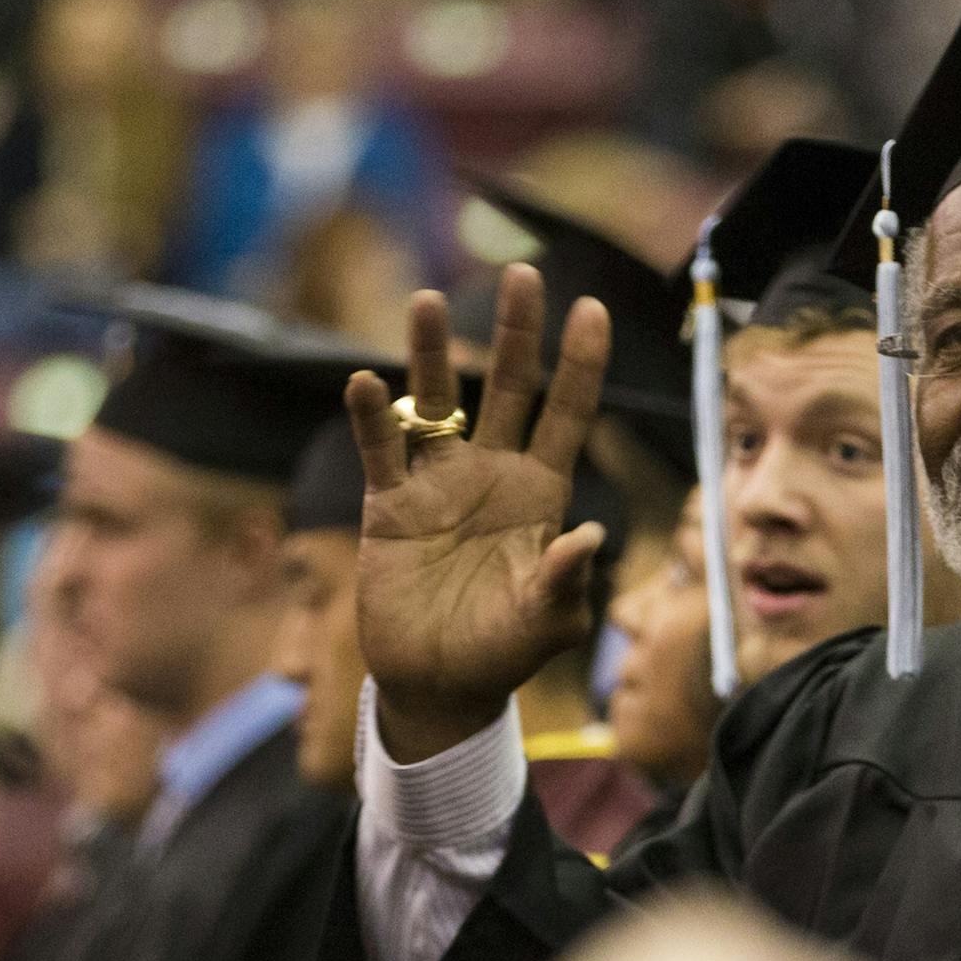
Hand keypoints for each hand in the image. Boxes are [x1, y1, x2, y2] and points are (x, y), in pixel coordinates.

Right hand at [348, 264, 612, 761]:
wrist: (438, 686)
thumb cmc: (503, 655)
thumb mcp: (546, 625)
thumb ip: (564, 582)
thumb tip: (591, 538)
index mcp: (541, 495)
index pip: (567, 417)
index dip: (581, 365)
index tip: (593, 308)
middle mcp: (492, 475)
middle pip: (507, 389)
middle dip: (516, 334)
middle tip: (523, 273)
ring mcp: (438, 484)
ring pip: (435, 403)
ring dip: (429, 354)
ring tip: (427, 299)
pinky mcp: (388, 505)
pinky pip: (380, 450)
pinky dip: (372, 417)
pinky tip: (367, 383)